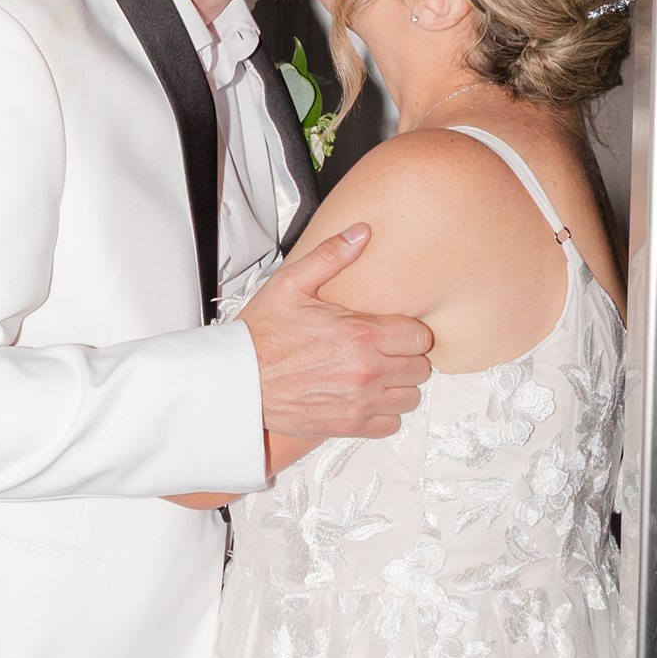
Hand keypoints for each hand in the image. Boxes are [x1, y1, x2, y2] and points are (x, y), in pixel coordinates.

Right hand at [237, 223, 431, 445]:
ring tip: (373, 375)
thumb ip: (331, 256)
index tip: (391, 331)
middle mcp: (366, 370)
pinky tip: (363, 397)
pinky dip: (382, 413)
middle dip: (405, 358)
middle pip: (420, 368)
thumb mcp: (290, 285)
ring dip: (396, 386)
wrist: (237, 382)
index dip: (408, 332)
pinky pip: (390, 424)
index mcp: (360, 334)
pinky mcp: (349, 425)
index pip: (420, 337)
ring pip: (410, 397)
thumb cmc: (260, 335)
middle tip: (380, 351)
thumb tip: (362, 232)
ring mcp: (359, 402)